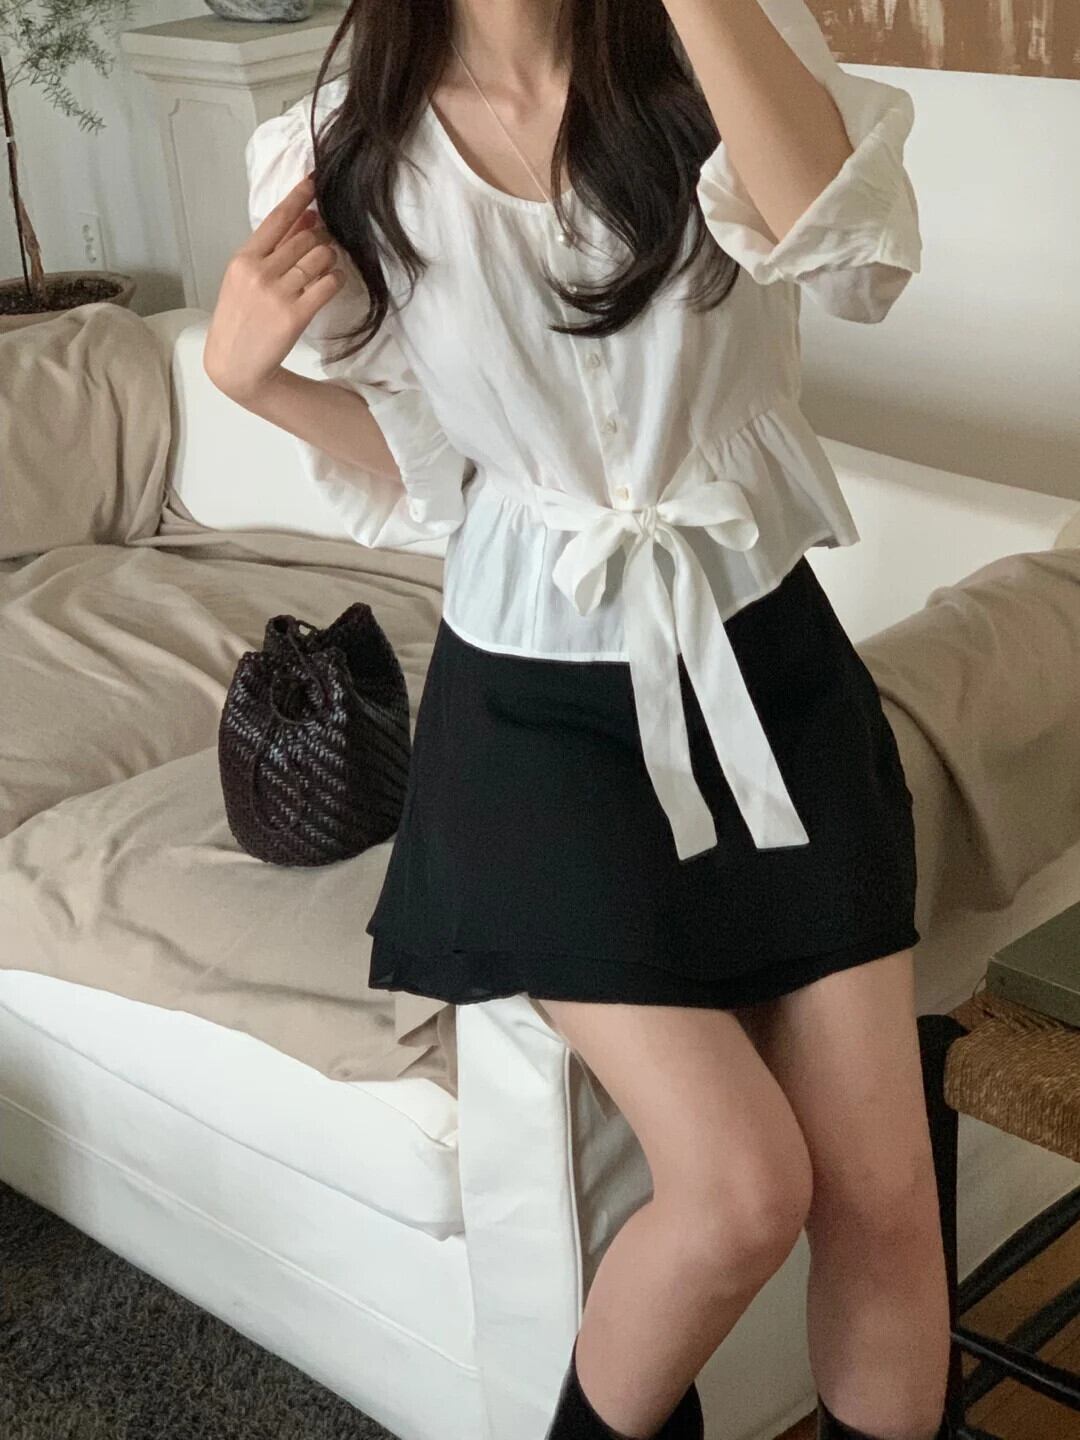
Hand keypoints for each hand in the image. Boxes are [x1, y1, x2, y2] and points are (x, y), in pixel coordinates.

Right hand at [204, 172, 345, 404]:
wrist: (235, 363)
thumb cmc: (239, 319)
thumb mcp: (244, 279)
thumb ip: (271, 250)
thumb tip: (305, 217)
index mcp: (243, 259)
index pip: (277, 219)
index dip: (299, 197)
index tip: (315, 181)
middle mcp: (260, 272)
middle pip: (304, 238)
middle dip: (320, 237)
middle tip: (324, 243)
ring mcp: (277, 293)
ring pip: (319, 258)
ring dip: (330, 258)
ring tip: (327, 265)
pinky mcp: (295, 315)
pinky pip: (328, 285)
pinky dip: (337, 279)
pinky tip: (335, 282)